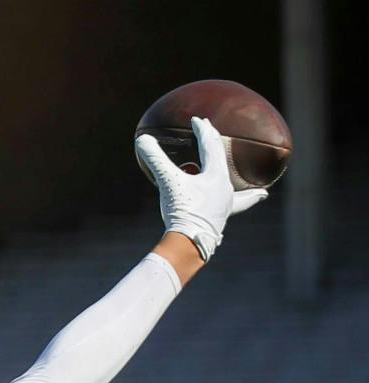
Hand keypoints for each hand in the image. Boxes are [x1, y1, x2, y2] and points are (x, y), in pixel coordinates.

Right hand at [135, 116, 267, 260]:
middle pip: (222, 158)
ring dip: (241, 176)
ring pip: (236, 183)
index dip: (202, 131)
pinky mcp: (221, 218)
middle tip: (211, 130)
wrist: (190, 242)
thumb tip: (142, 139)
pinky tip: (259, 197)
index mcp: (216, 174)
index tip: (197, 120)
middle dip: (216, 142)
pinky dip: (248, 199)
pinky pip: (238, 204)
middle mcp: (226, 187)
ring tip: (259, 182)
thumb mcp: (167, 182)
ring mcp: (226, 203)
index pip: (210, 145)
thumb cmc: (182, 209)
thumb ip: (156, 159)